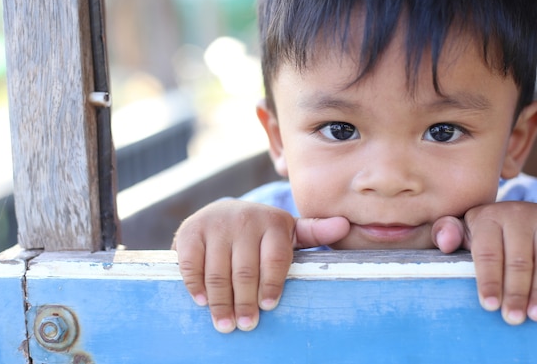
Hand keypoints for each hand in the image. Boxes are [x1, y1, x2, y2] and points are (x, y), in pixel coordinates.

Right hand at [173, 199, 349, 332]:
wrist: (224, 210)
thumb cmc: (262, 231)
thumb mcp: (289, 231)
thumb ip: (315, 232)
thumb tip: (345, 225)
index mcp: (274, 222)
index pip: (275, 259)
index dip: (272, 285)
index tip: (268, 307)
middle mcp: (245, 219)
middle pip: (246, 270)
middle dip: (245, 301)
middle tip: (246, 326)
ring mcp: (216, 224)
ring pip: (219, 270)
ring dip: (221, 301)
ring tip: (225, 324)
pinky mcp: (191, 230)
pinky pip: (192, 263)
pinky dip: (196, 284)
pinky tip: (202, 301)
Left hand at [431, 201, 536, 324]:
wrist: (516, 214)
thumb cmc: (486, 232)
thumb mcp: (463, 230)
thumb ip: (447, 234)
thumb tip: (445, 242)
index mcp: (488, 218)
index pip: (488, 253)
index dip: (489, 280)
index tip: (489, 305)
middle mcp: (517, 214)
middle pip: (518, 260)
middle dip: (516, 292)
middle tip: (514, 317)